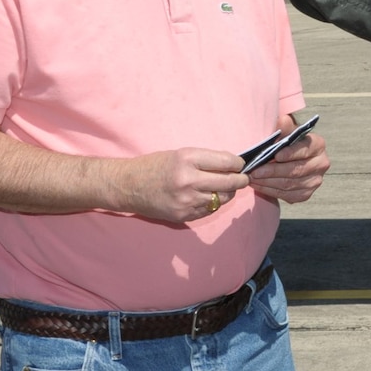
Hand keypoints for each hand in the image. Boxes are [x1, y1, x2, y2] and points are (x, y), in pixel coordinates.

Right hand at [122, 148, 246, 222]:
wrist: (128, 186)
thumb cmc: (155, 166)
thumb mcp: (180, 154)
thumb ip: (206, 160)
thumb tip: (233, 165)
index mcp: (188, 159)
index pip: (227, 162)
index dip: (238, 163)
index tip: (240, 164)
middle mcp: (188, 180)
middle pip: (229, 182)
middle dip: (240, 180)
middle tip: (243, 178)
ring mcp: (186, 201)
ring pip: (222, 198)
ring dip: (227, 193)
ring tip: (224, 187)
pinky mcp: (184, 216)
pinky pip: (209, 210)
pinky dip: (212, 203)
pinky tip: (206, 197)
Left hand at [246, 119, 328, 204]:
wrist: (291, 159)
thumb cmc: (288, 143)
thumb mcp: (286, 132)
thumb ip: (284, 126)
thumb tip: (282, 120)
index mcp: (318, 145)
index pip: (305, 149)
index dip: (290, 153)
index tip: (275, 155)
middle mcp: (321, 164)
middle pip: (296, 170)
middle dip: (273, 171)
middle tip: (255, 170)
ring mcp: (315, 181)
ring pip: (290, 184)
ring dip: (268, 182)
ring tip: (252, 178)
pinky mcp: (306, 194)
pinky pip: (287, 195)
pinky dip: (270, 191)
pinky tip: (258, 185)